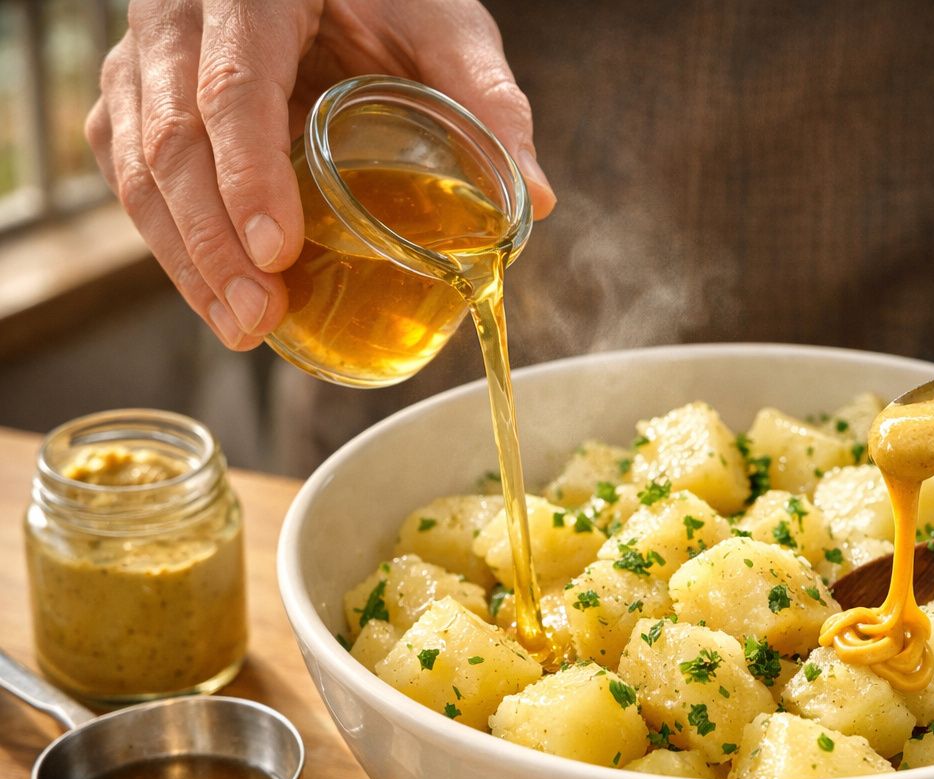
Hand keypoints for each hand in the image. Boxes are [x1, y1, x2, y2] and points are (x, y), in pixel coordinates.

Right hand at [87, 0, 556, 350]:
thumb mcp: (443, 21)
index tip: (277, 252)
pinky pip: (131, 173)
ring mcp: (147, 58)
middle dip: (211, 243)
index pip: (233, 89)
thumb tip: (537, 198)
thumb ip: (486, 96)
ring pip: (136, 163)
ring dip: (185, 258)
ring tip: (244, 327)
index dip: (247, 175)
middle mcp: (177, 19)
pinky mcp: (137, 95)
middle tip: (260, 318)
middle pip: (172, 140)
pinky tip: (217, 297)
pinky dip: (170, 242)